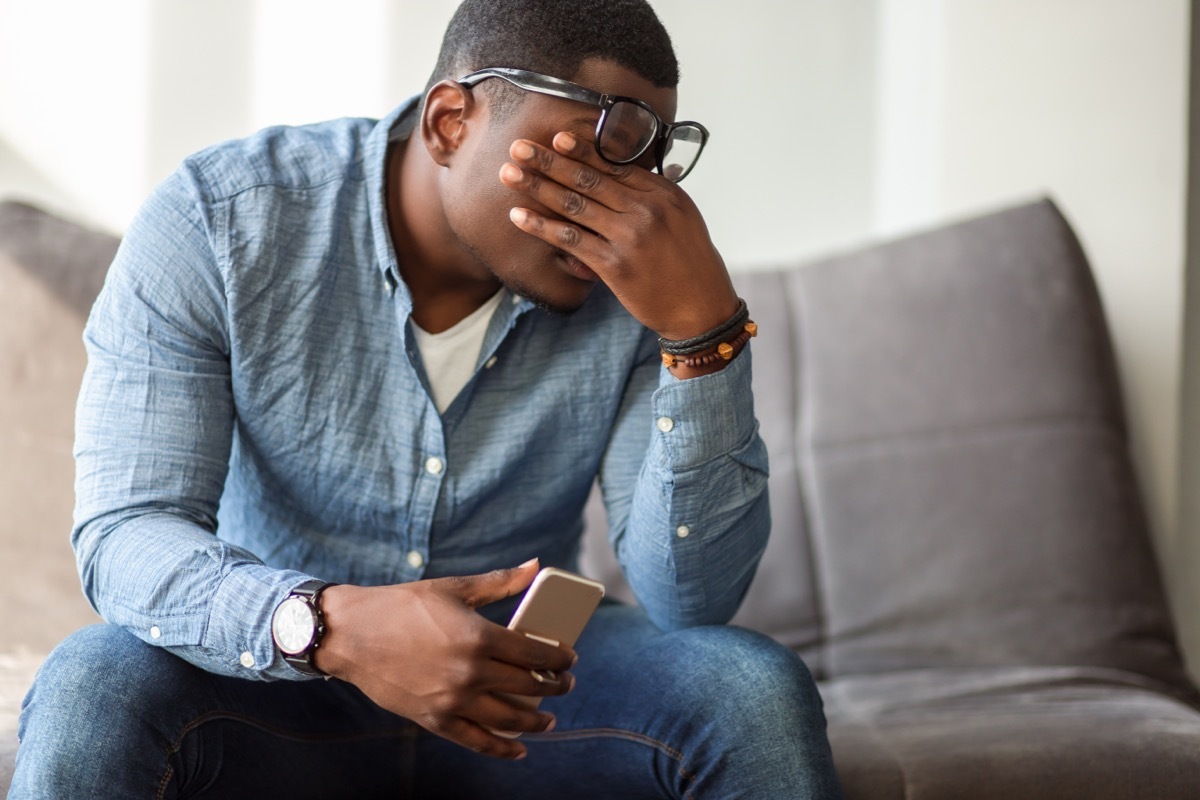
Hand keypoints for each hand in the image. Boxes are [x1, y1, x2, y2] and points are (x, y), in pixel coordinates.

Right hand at [313, 560, 576, 759]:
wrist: (352, 634)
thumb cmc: (402, 606)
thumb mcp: (454, 588)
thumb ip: (500, 582)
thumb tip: (535, 566)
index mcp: (478, 637)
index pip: (535, 653)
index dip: (559, 658)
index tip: (568, 659)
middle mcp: (469, 673)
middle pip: (527, 687)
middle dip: (554, 687)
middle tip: (565, 684)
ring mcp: (452, 700)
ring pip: (508, 719)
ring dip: (535, 722)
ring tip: (549, 719)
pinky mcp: (434, 719)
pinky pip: (475, 741)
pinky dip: (500, 748)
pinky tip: (518, 749)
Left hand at [500, 132, 738, 341]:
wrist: (702, 309)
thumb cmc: (691, 265)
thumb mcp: (683, 219)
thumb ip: (654, 195)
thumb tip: (630, 173)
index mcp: (664, 194)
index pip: (615, 165)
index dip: (581, 150)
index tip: (555, 137)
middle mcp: (646, 210)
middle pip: (588, 178)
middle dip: (548, 161)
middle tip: (518, 147)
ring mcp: (629, 237)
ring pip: (574, 204)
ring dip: (537, 187)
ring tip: (508, 175)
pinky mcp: (614, 265)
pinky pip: (569, 239)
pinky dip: (540, 226)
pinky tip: (517, 216)